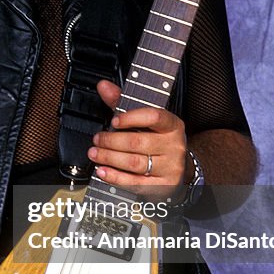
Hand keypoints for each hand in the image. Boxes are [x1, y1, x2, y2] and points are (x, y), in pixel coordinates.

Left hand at [88, 80, 188, 198]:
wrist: (178, 169)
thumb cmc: (158, 141)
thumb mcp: (145, 121)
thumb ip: (123, 102)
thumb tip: (103, 87)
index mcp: (172, 125)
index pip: (154, 117)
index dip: (132, 118)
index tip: (114, 120)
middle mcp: (174, 145)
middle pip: (138, 142)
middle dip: (111, 141)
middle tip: (97, 139)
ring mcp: (170, 167)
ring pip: (134, 163)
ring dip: (109, 158)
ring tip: (95, 154)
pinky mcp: (163, 186)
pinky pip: (135, 182)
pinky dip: (115, 177)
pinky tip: (103, 171)